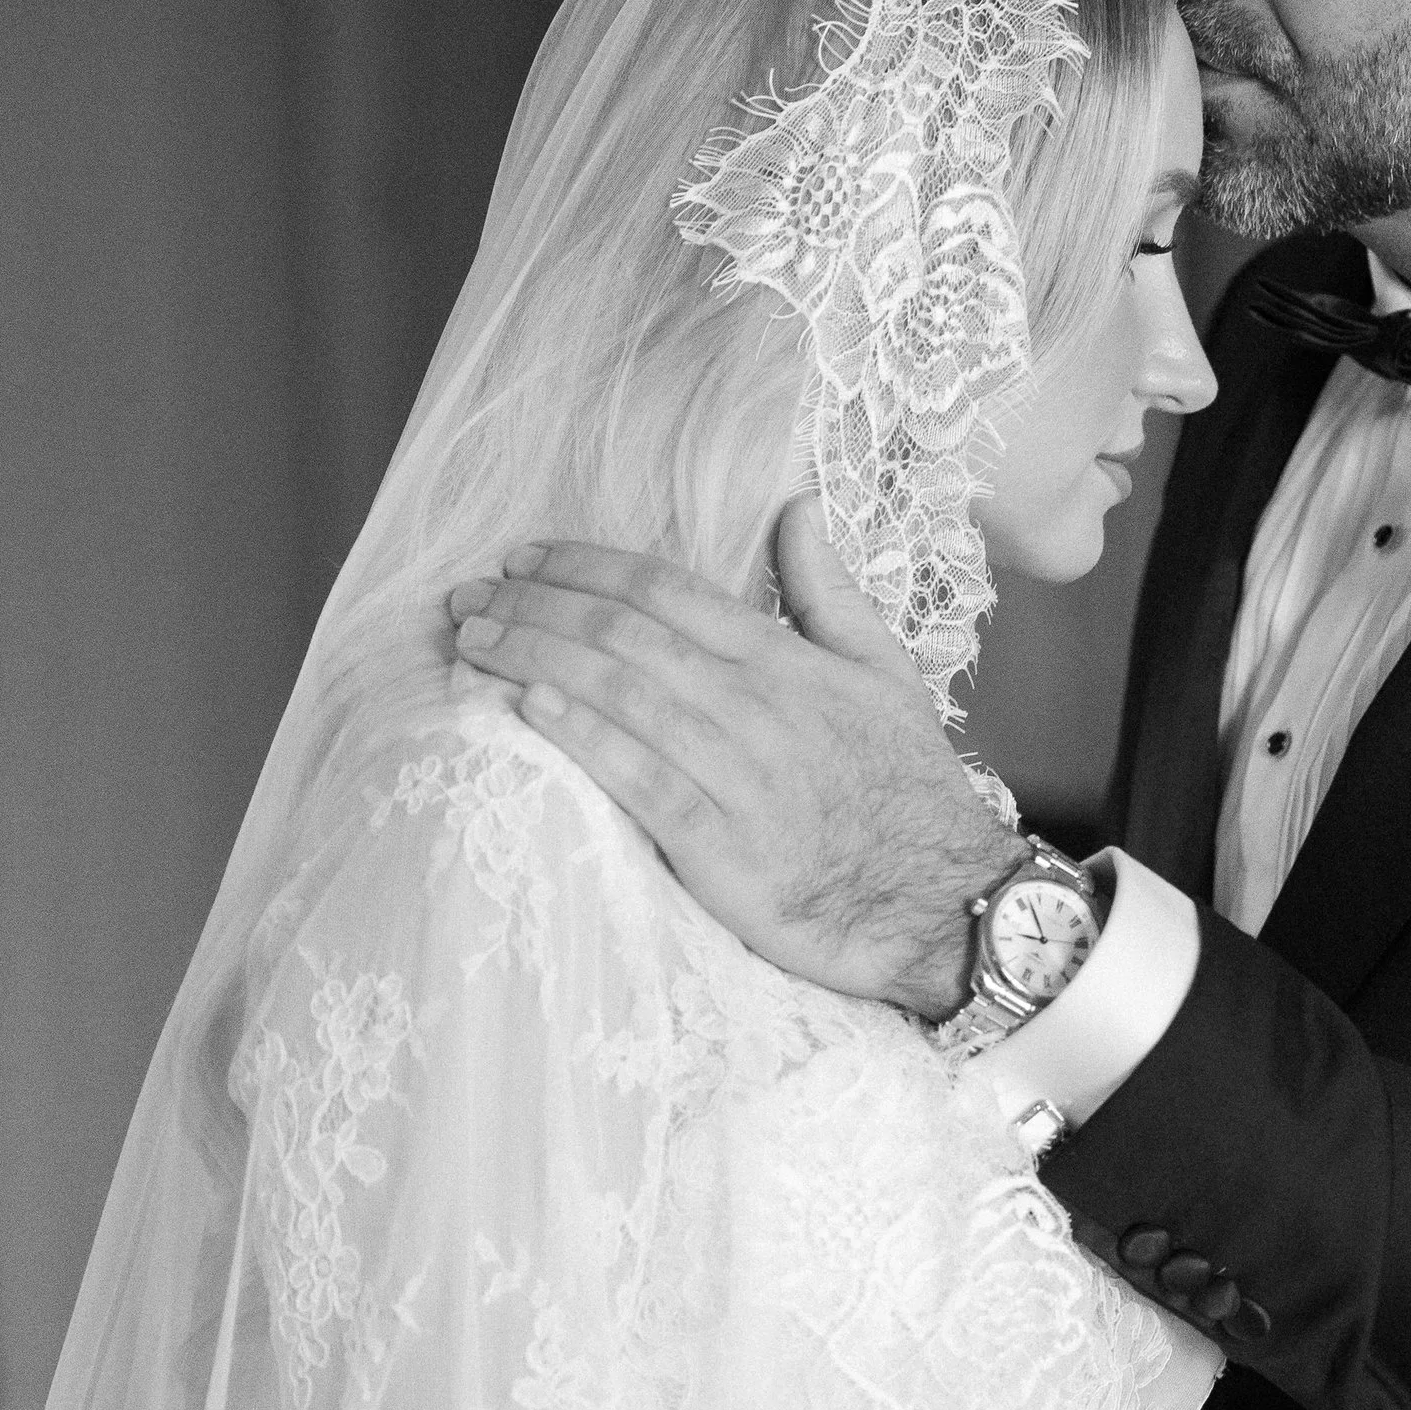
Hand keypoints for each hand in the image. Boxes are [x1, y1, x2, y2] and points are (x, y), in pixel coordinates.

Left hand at [447, 503, 1012, 1013]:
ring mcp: (739, 777)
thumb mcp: (884, 673)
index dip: (584, 566)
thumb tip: (797, 508)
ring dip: (534, 660)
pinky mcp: (723, 850)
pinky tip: (529, 710)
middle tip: (469, 600)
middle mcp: (756, 707)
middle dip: (535, 607)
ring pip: (620, 695)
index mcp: (786, 661)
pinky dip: (583, 738)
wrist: (941, 901)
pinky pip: (639, 781)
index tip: (523, 559)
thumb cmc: (907, 789)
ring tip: (472, 646)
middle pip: (624, 634)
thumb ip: (829, 592)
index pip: (665, 591)